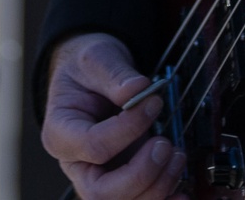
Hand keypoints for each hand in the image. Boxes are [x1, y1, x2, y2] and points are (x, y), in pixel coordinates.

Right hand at [41, 33, 185, 199]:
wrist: (91, 77)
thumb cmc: (87, 70)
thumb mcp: (96, 58)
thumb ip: (115, 74)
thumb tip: (139, 88)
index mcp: (62, 134)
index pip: (93, 147)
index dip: (128, 130)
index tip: (154, 104)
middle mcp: (78, 164)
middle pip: (101, 193)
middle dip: (140, 175)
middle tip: (165, 145)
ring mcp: (100, 176)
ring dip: (156, 187)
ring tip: (177, 156)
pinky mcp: (122, 180)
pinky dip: (163, 199)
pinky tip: (182, 193)